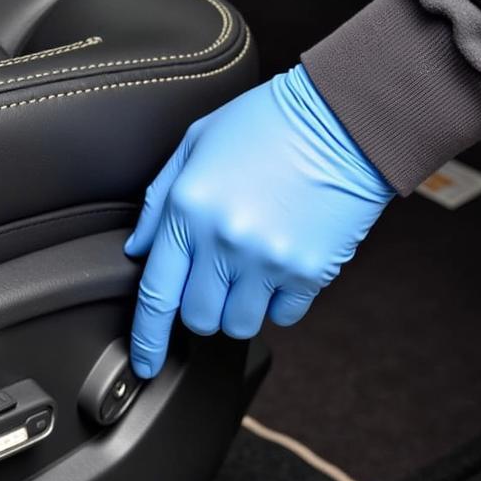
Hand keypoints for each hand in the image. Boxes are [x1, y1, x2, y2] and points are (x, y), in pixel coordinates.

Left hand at [124, 63, 393, 377]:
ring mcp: (268, 259)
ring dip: (241, 309)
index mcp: (188, 209)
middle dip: (202, 310)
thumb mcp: (196, 144)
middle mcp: (223, 241)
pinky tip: (285, 264)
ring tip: (254, 270)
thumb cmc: (267, 123)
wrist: (342, 117)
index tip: (145, 363)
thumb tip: (138, 250)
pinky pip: (284, 315)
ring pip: (240, 325)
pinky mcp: (309, 270)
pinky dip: (281, 301)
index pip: (155, 294)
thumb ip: (159, 199)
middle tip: (218, 281)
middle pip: (198, 319)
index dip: (146, 339)